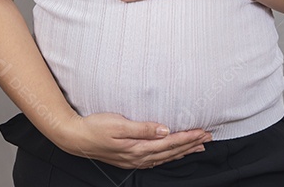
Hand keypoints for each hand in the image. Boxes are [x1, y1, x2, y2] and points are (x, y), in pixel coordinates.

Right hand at [56, 112, 211, 169]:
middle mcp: (138, 157)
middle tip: (208, 137)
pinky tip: (174, 154)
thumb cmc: (95, 126)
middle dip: (191, 144)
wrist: (75, 138)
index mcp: (137, 147)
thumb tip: (165, 130)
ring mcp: (134, 160)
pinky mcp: (130, 159)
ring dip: (183, 151)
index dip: (188, 138)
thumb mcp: (118, 123)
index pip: (169, 143)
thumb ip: (143, 127)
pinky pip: (156, 159)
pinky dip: (169, 156)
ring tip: (199, 146)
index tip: (203, 131)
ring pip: (165, 157)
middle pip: (171, 151)